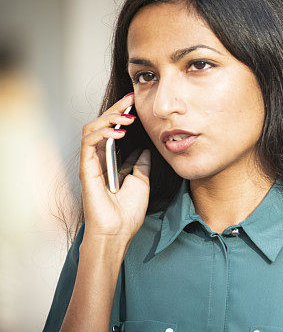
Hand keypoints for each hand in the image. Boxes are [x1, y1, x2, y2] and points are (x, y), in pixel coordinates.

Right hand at [80, 91, 150, 240]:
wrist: (119, 232)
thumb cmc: (127, 212)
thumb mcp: (142, 182)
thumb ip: (141, 165)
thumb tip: (146, 151)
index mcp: (110, 161)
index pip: (111, 130)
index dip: (121, 115)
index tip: (134, 103)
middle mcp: (98, 159)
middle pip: (100, 125)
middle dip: (115, 110)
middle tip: (130, 100)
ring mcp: (91, 164)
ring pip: (91, 129)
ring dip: (109, 118)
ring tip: (127, 118)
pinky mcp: (86, 169)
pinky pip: (88, 143)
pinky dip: (102, 133)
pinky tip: (118, 133)